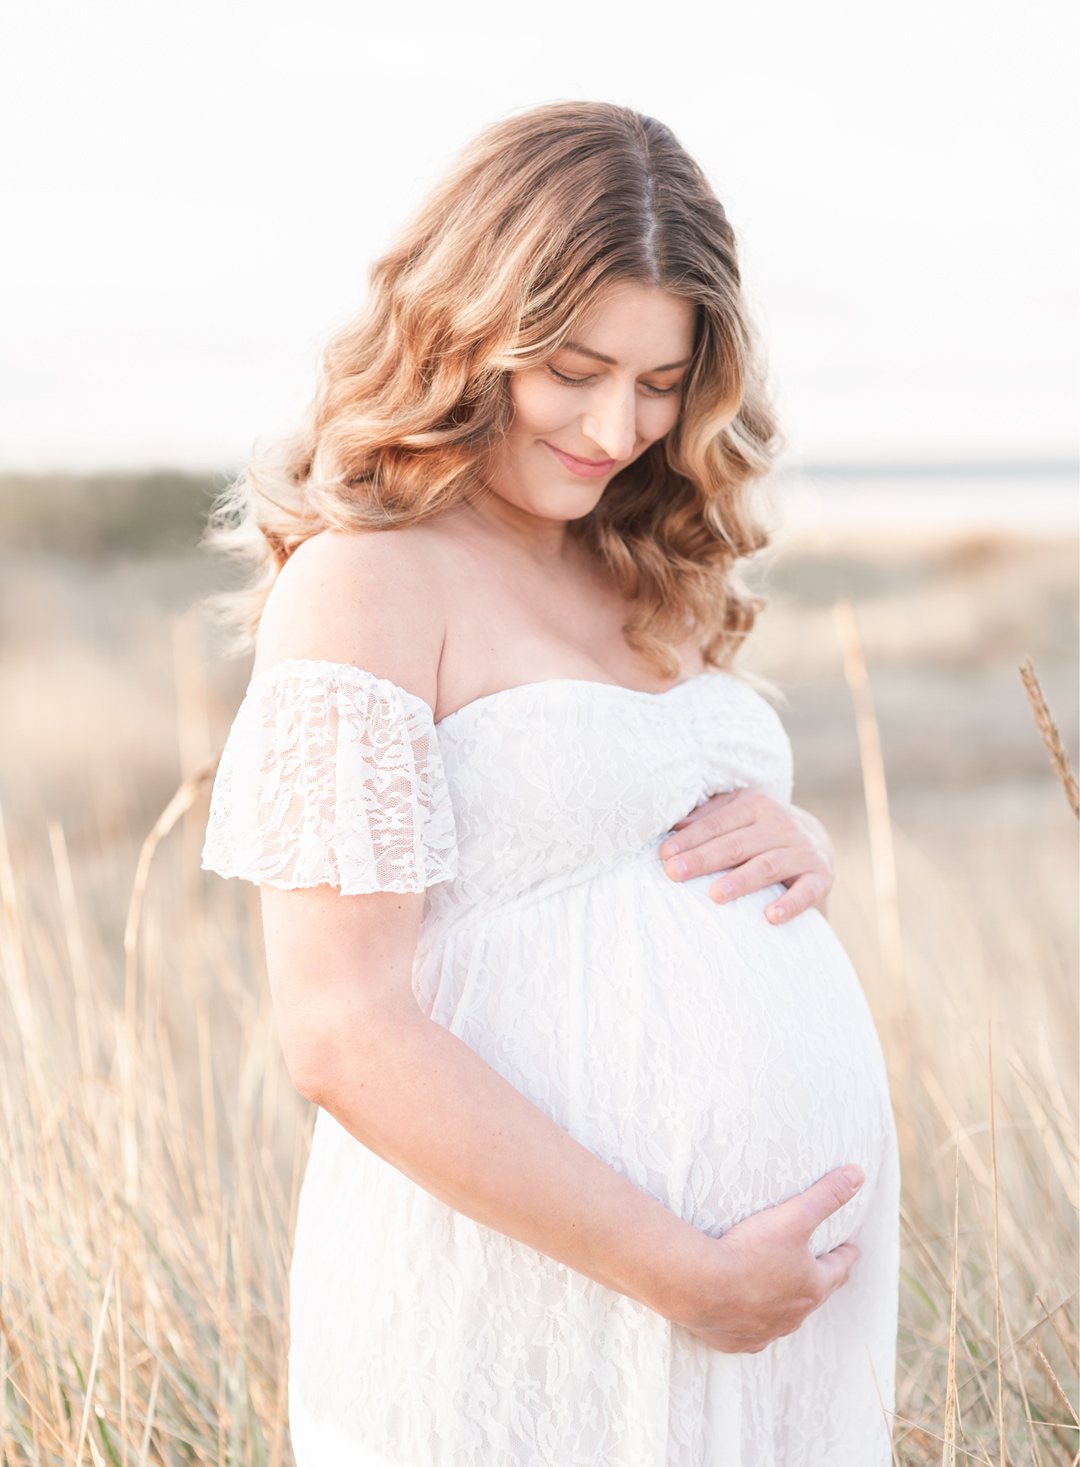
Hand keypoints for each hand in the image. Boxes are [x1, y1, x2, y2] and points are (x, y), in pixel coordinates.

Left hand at [659, 788, 833, 923]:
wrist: (815, 841)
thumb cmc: (760, 830)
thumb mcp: (738, 812)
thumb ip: (708, 816)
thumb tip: (673, 823)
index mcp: (756, 806)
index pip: (718, 823)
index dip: (690, 839)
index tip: (664, 855)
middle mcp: (781, 825)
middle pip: (736, 844)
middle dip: (704, 859)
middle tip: (675, 873)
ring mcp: (803, 851)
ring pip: (767, 866)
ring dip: (741, 881)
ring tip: (716, 894)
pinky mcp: (821, 876)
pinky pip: (806, 891)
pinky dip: (790, 904)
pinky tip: (771, 916)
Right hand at [672, 1166, 863, 1353]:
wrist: (702, 1286)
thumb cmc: (751, 1251)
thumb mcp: (794, 1217)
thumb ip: (826, 1195)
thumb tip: (858, 1173)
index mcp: (812, 1287)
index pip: (837, 1269)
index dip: (845, 1256)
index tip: (852, 1249)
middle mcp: (794, 1315)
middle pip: (815, 1296)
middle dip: (822, 1282)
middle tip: (826, 1271)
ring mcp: (766, 1331)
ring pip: (785, 1319)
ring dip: (789, 1306)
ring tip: (787, 1295)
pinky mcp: (737, 1341)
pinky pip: (753, 1334)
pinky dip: (755, 1324)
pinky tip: (749, 1318)